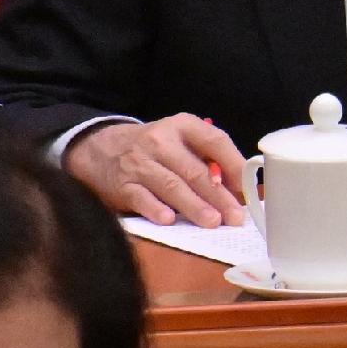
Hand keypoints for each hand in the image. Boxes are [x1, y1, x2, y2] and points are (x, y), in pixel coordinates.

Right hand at [68, 115, 251, 227]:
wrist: (100, 148)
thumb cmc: (153, 149)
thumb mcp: (179, 140)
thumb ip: (207, 158)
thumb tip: (238, 189)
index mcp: (181, 126)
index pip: (214, 140)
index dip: (233, 164)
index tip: (247, 187)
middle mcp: (160, 142)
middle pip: (195, 171)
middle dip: (219, 196)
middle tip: (235, 216)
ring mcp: (139, 164)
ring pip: (172, 186)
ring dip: (194, 206)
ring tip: (213, 221)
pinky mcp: (122, 185)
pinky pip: (142, 198)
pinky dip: (156, 209)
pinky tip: (170, 220)